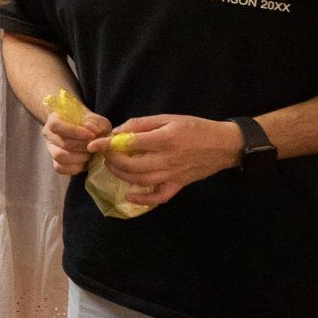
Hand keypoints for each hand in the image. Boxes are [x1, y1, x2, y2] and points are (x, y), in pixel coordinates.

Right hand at [40, 104, 106, 177]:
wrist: (88, 135)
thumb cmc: (91, 125)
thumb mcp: (97, 120)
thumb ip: (96, 123)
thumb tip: (91, 129)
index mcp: (54, 119)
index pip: (56, 126)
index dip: (74, 131)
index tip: (91, 135)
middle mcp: (49, 135)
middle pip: (62, 143)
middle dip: (82, 146)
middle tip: (94, 146)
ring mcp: (51, 149)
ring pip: (60, 157)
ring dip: (80, 157)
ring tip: (90, 153)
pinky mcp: (55, 163)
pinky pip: (61, 168)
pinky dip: (76, 167)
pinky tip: (85, 161)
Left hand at [91, 115, 243, 207]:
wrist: (224, 144)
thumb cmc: (195, 127)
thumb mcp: (168, 118)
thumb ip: (142, 124)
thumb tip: (118, 132)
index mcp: (164, 139)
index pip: (129, 144)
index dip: (108, 144)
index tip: (94, 144)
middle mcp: (167, 159)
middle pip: (131, 166)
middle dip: (112, 161)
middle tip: (105, 154)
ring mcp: (173, 175)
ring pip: (140, 181)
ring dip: (121, 175)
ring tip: (113, 166)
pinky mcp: (179, 185)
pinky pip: (159, 197)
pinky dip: (143, 200)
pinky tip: (130, 196)